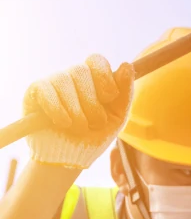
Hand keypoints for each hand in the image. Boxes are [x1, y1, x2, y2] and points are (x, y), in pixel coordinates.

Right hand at [23, 55, 133, 169]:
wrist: (70, 158)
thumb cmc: (94, 137)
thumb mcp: (116, 118)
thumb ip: (124, 94)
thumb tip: (126, 65)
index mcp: (93, 80)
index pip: (97, 60)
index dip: (104, 78)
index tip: (108, 98)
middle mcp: (72, 76)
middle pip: (82, 71)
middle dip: (92, 103)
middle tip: (93, 123)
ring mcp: (53, 82)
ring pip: (65, 81)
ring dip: (77, 112)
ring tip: (78, 128)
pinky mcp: (35, 91)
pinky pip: (47, 91)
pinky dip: (59, 111)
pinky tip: (62, 123)